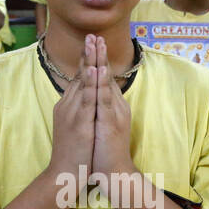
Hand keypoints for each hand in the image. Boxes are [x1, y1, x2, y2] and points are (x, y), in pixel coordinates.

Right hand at [47, 34, 98, 179]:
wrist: (63, 174)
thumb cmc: (71, 154)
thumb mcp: (73, 127)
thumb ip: (77, 111)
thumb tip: (83, 100)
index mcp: (67, 106)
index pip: (77, 79)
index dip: (85, 61)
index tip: (91, 44)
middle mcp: (67, 105)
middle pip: (79, 75)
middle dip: (87, 54)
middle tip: (92, 34)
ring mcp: (72, 112)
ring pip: (82, 82)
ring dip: (89, 61)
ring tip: (93, 43)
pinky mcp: (79, 122)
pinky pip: (86, 98)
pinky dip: (90, 82)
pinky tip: (95, 69)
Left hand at [91, 39, 132, 177]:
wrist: (114, 173)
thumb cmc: (105, 152)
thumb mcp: (101, 125)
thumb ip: (98, 109)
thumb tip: (92, 97)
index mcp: (111, 105)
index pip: (103, 78)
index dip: (98, 60)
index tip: (92, 42)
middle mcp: (115, 105)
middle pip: (106, 75)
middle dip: (100, 54)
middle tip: (95, 34)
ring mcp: (114, 113)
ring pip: (106, 83)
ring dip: (101, 62)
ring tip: (97, 44)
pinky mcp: (110, 122)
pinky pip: (105, 100)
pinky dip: (101, 84)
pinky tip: (98, 71)